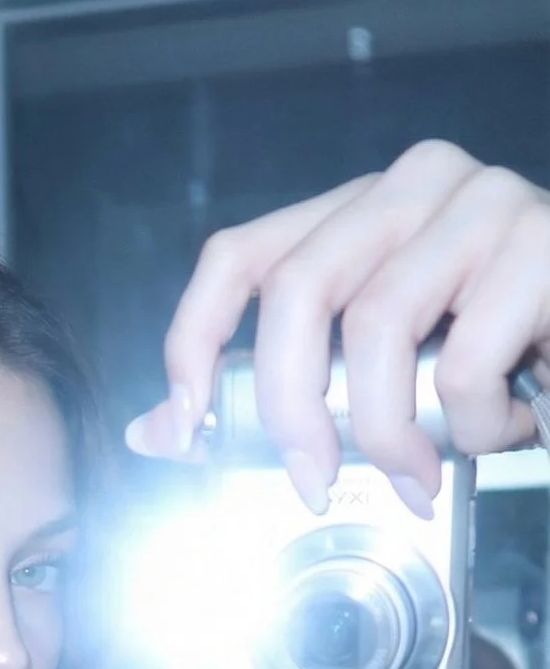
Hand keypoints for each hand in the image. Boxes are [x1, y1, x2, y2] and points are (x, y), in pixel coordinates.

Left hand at [126, 140, 549, 516]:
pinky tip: (505, 426)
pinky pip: (464, 362)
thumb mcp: (390, 372)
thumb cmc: (505, 358)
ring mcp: (480, 204)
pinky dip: (472, 426)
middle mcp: (413, 187)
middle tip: (311, 482)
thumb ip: (289, 391)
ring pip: (376, 326)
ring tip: (421, 473)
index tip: (187, 426)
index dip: (193, 341)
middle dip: (290, 409)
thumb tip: (157, 435)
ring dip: (390, 431)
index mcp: (360, 213)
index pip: (241, 256)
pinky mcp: (541, 243)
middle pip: (296, 289)